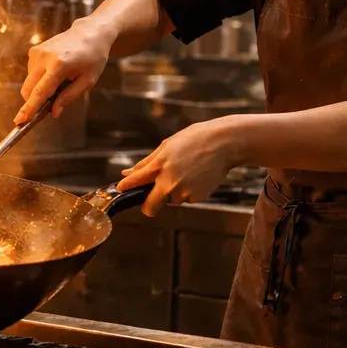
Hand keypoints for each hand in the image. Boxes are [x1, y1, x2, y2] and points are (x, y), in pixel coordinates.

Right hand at [16, 19, 114, 124]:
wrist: (90, 33)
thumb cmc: (93, 57)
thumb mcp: (88, 80)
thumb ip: (69, 97)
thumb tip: (54, 112)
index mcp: (59, 65)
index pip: (40, 92)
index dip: (29, 108)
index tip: (20, 121)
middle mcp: (44, 57)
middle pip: (28, 89)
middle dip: (34, 101)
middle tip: (51, 105)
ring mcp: (37, 52)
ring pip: (29, 83)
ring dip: (40, 88)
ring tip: (61, 81)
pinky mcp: (34, 50)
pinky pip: (31, 73)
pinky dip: (40, 78)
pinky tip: (56, 71)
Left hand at [115, 118, 238, 215]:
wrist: (225, 143)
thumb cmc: (196, 139)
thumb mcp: (167, 145)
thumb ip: (146, 163)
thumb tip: (127, 174)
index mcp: (159, 165)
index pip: (134, 182)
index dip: (125, 188)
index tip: (121, 189)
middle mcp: (169, 182)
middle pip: (150, 208)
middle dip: (149, 206)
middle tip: (153, 198)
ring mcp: (183, 191)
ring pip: (172, 201)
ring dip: (175, 192)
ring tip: (187, 173)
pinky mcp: (197, 196)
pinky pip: (187, 198)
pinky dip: (189, 191)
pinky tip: (197, 176)